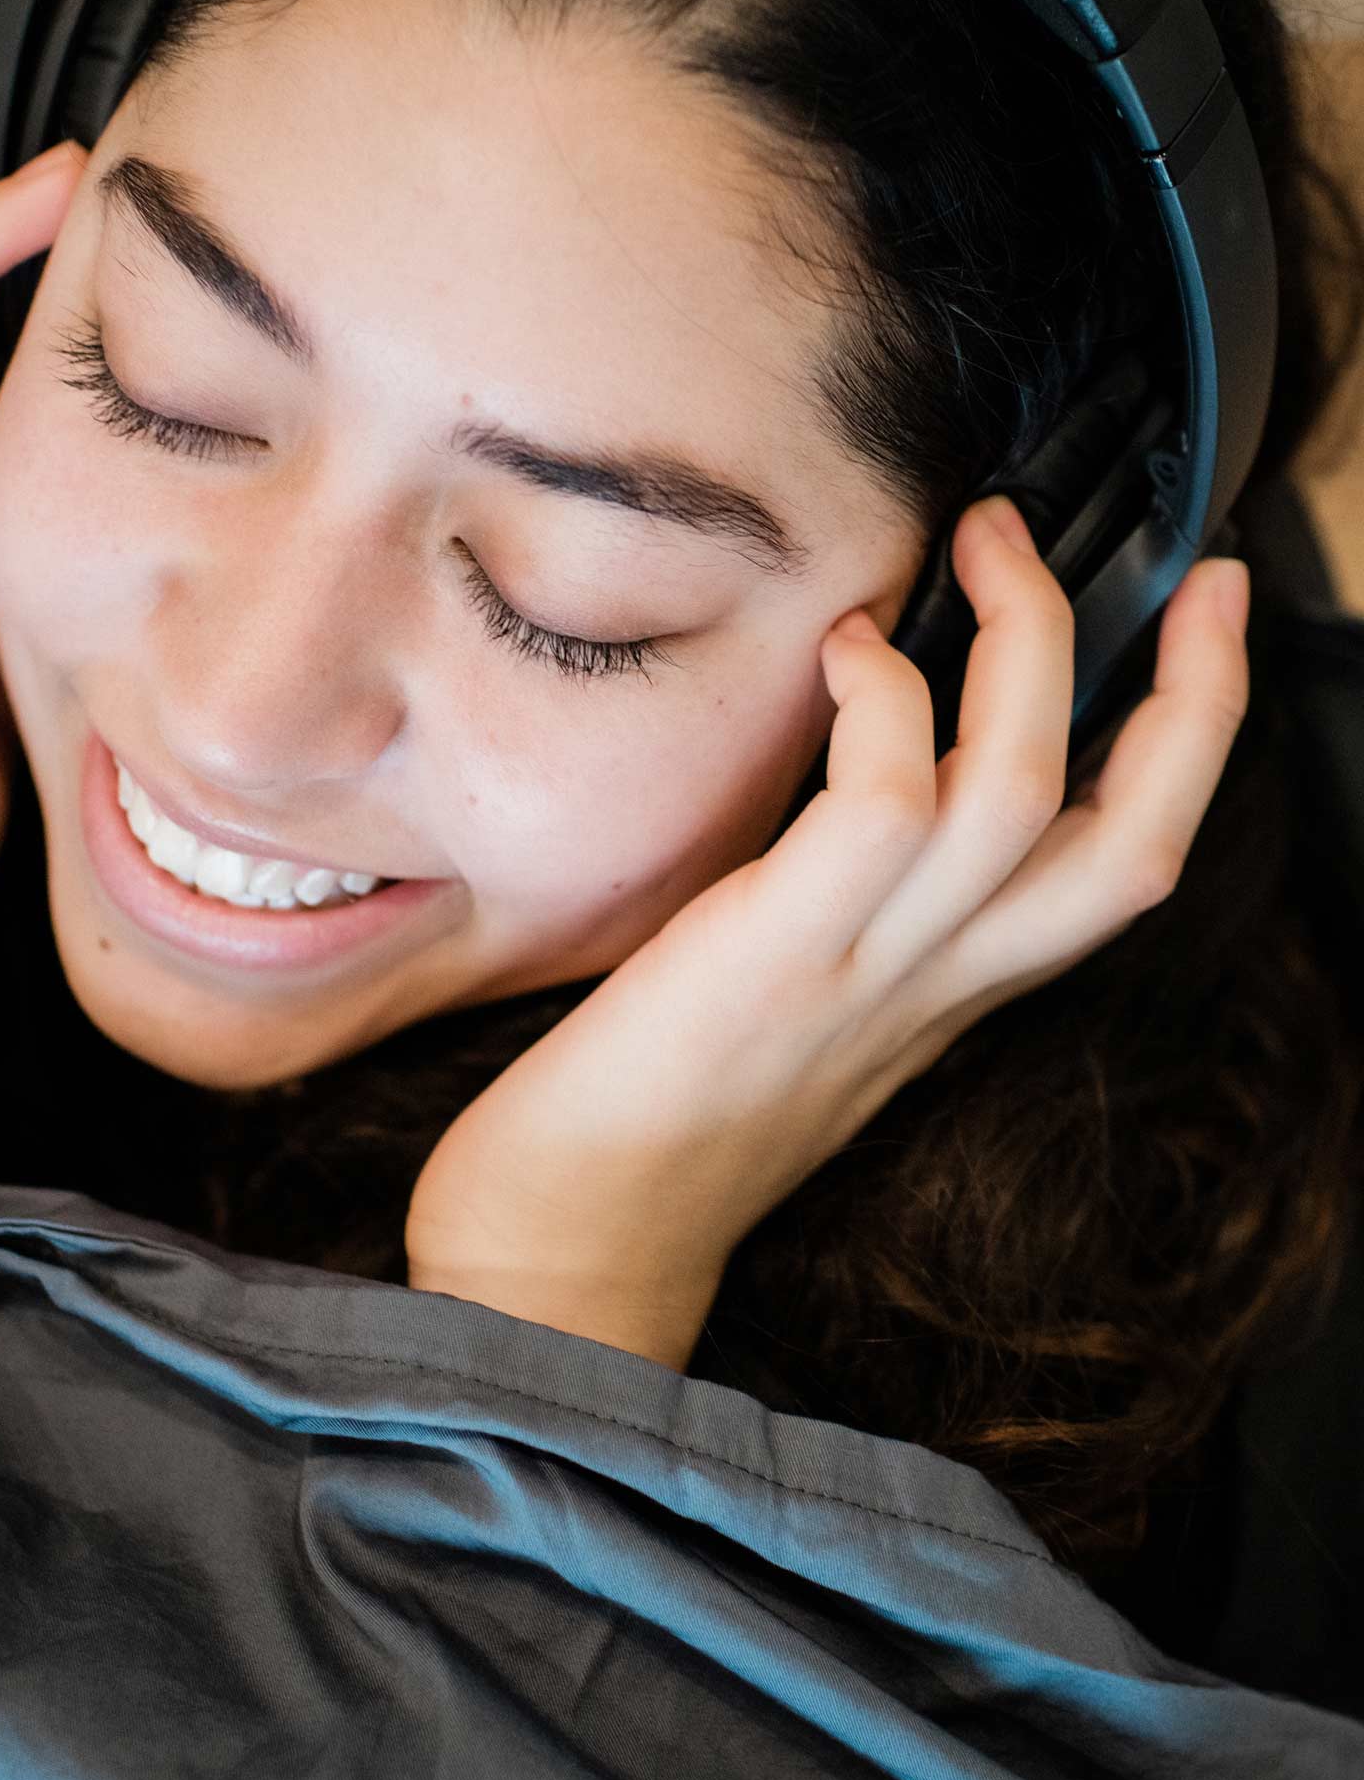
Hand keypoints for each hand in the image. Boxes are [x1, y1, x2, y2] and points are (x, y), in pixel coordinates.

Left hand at [403, 495, 1253, 1369]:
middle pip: (1136, 834)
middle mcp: (937, 984)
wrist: (574, 1236)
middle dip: (1196, 690)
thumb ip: (856, 912)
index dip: (1196, 737)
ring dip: (1028, 645)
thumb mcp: (800, 1002)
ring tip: (986, 543)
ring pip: (1026, 792)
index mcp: (951, 991)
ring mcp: (865, 968)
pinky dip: (887, 703)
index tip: (1207, 617)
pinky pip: (885, 802)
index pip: (1124, 862)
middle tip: (1181, 565)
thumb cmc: (656, 1113)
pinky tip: (846, 647)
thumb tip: (859, 774)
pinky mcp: (777, 952)